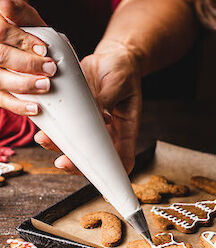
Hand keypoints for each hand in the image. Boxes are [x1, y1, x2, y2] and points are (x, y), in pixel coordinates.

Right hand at [0, 0, 55, 114]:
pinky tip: (35, 108)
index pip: (1, 32)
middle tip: (50, 68)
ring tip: (46, 85)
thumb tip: (5, 2)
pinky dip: (19, 106)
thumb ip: (20, 13)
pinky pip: (2, 101)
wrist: (26, 52)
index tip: (44, 49)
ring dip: (24, 85)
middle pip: (0, 56)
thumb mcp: (25, 20)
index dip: (22, 41)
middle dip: (26, 63)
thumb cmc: (26, 34)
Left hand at [35, 42, 141, 173]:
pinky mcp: (77, 114)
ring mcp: (91, 124)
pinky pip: (65, 127)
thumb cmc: (123, 71)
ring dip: (59, 147)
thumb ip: (107, 99)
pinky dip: (53, 129)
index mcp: (125, 128)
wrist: (113, 57)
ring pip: (76, 144)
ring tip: (45, 140)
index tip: (100, 175)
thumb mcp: (119, 83)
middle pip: (94, 157)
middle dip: (77, 163)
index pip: (124, 158)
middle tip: (62, 162)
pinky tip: (43, 126)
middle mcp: (108, 131)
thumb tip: (100, 115)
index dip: (114, 172)